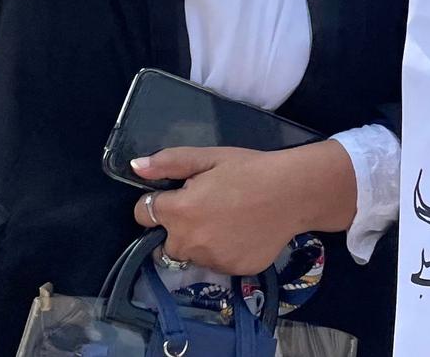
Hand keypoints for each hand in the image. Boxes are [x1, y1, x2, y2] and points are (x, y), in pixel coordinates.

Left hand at [133, 146, 310, 275]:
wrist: (294, 193)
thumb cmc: (250, 169)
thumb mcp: (209, 157)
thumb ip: (169, 163)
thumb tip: (136, 167)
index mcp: (179, 212)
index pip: (143, 214)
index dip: (158, 202)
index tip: (178, 195)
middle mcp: (189, 243)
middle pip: (166, 241)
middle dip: (178, 226)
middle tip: (207, 207)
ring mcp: (211, 261)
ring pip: (192, 254)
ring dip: (200, 241)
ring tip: (227, 220)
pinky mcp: (232, 271)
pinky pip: (217, 263)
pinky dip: (223, 251)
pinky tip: (241, 233)